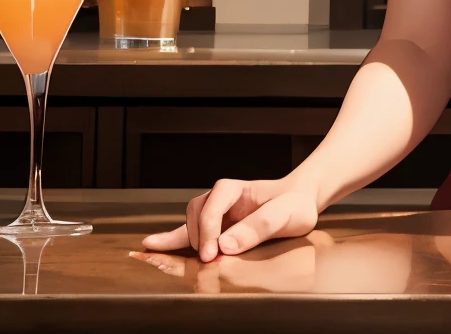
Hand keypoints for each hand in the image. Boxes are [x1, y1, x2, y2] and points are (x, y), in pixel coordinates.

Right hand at [140, 177, 320, 261]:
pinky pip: (187, 232)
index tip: (212, 254)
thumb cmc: (294, 206)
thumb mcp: (285, 214)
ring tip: (189, 258)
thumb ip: (258, 227)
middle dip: (198, 239)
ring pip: (189, 223)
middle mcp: (220, 198)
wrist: (301, 203)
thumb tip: (224, 246)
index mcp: (234, 189)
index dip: (209, 232)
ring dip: (188, 242)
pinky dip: (170, 240)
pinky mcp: (214, 228)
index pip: (212, 208)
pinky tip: (150, 246)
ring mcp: (215, 213)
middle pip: (196, 215)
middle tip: (208, 260)